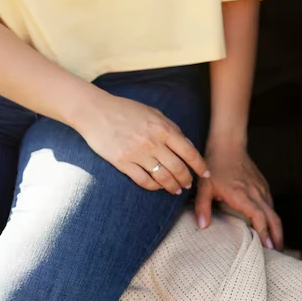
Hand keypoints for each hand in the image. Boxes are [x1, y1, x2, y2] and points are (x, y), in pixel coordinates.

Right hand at [75, 93, 209, 193]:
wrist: (96, 112)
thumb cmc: (127, 111)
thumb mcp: (154, 114)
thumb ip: (172, 129)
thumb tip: (188, 145)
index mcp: (163, 129)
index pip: (188, 152)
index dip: (199, 165)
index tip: (205, 174)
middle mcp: (153, 142)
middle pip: (177, 168)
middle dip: (186, 179)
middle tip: (189, 184)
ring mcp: (137, 154)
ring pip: (162, 177)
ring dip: (172, 186)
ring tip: (176, 189)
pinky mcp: (122, 163)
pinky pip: (143, 180)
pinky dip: (154, 186)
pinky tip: (158, 187)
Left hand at [195, 142, 282, 249]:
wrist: (228, 145)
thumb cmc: (215, 166)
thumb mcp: (204, 185)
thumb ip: (202, 206)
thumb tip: (203, 226)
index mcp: (242, 194)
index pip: (258, 216)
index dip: (264, 231)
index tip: (267, 246)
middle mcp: (255, 192)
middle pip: (273, 217)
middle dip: (277, 235)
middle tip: (277, 251)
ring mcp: (261, 188)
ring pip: (274, 211)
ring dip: (276, 227)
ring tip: (275, 243)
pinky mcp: (262, 185)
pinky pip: (270, 203)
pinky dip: (273, 216)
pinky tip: (270, 224)